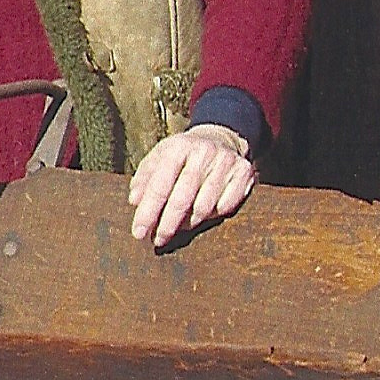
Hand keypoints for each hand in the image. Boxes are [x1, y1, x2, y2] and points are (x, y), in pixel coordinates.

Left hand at [128, 125, 255, 247]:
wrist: (220, 138)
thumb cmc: (183, 154)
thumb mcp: (160, 157)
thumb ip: (145, 177)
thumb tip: (134, 201)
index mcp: (178, 147)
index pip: (160, 185)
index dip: (148, 212)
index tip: (139, 233)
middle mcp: (203, 152)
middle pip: (183, 199)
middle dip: (168, 225)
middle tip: (157, 241)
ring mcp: (226, 162)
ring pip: (204, 207)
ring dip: (189, 222)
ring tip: (180, 225)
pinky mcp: (244, 172)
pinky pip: (225, 207)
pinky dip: (212, 215)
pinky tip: (204, 213)